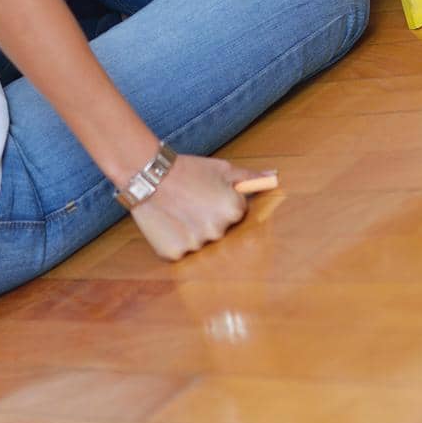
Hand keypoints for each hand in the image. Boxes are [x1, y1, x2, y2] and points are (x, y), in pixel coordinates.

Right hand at [129, 154, 250, 259]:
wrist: (147, 173)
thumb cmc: (188, 169)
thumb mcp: (222, 168)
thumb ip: (250, 176)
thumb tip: (274, 177)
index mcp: (234, 210)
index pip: (237, 215)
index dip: (221, 203)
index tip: (207, 195)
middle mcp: (218, 231)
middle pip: (219, 231)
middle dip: (208, 219)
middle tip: (191, 202)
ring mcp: (197, 245)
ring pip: (200, 243)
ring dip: (191, 231)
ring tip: (177, 210)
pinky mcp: (175, 254)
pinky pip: (181, 251)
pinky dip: (175, 240)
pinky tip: (168, 223)